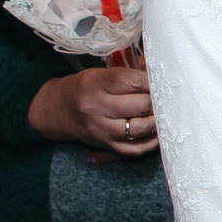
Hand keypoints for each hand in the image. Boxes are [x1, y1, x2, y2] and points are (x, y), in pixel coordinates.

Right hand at [28, 67, 158, 156]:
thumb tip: (157, 72)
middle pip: (141, 105)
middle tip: (162, 97)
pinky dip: (151, 141)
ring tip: (160, 112)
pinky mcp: (107, 145)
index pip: (132, 81)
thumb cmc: (85, 88)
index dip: (151, 81)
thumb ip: (128, 72)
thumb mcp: (100, 73)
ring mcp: (102, 130)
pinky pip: (136, 148)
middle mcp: (96, 108)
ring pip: (141, 128)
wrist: (58, 110)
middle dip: (157, 100)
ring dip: (157, 119)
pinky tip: (156, 130)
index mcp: (95, 84)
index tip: (159, 80)